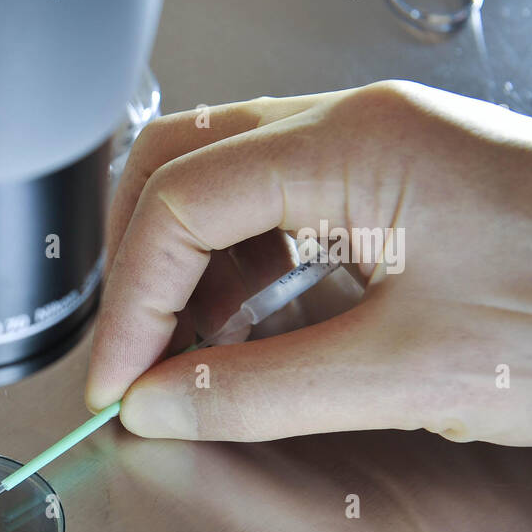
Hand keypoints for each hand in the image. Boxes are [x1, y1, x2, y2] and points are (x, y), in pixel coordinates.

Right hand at [86, 80, 531, 445]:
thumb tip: (160, 405)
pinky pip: (282, 213)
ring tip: (182, 360)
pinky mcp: (399, 187)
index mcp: (355, 144)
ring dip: (187, 272)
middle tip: (129, 355)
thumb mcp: (412, 371)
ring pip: (228, 186)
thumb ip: (263, 392)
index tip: (119, 385)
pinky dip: (240, 276)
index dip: (133, 304)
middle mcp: (357, 126)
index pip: (182, 204)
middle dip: (140, 263)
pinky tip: (241, 337)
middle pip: (186, 164)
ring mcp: (378, 150)